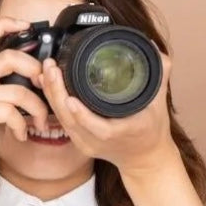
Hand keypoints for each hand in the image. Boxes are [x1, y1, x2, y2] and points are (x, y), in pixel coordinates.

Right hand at [0, 17, 45, 176]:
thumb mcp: (0, 105)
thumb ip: (10, 85)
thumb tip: (41, 73)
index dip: (4, 23)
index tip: (25, 25)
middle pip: (10, 57)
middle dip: (35, 70)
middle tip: (45, 86)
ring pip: (18, 90)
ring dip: (37, 109)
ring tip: (40, 123)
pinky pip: (11, 112)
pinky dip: (23, 126)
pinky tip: (22, 135)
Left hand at [39, 49, 176, 180]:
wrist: (144, 159)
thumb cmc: (152, 131)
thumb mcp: (159, 102)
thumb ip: (159, 73)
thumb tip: (151, 46)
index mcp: (121, 133)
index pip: (99, 128)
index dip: (82, 115)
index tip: (70, 98)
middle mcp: (99, 141)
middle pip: (71, 121)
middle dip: (57, 93)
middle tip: (52, 68)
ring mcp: (87, 143)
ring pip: (62, 120)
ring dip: (51, 94)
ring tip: (46, 70)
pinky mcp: (79, 142)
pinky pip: (62, 121)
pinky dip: (52, 102)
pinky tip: (46, 84)